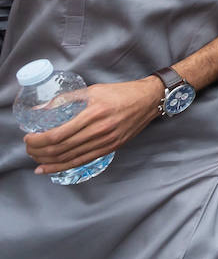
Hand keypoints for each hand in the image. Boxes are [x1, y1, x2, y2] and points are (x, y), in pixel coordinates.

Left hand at [24, 77, 162, 174]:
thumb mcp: (93, 90)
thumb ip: (66, 99)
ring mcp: (106, 141)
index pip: (58, 134)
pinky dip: (62, 167)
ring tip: (35, 158)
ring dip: (48, 161)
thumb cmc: (122, 93)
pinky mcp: (111, 148)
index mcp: (94, 113)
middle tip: (28, 148)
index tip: (28, 138)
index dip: (38, 140)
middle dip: (39, 152)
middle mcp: (100, 130)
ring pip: (69, 158)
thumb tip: (42, 109)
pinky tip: (49, 168)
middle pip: (61, 149)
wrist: (149, 100)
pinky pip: (82, 161)